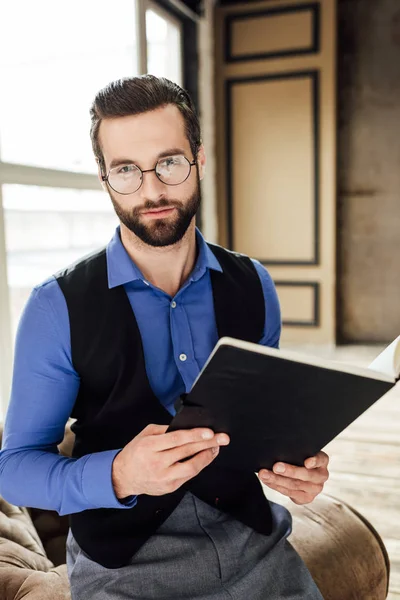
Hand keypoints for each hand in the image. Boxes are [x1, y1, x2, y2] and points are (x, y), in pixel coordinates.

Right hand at [112, 424, 229, 497]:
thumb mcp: (145, 435)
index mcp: (149, 446)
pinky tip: (204, 457)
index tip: (210, 432)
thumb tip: (186, 427)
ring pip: (191, 468)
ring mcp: (164, 478)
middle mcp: (157, 463)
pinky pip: (188, 476)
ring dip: (207, 457)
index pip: (176, 440)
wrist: (124, 477)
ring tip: (216, 448)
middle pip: (187, 452)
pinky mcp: (169, 487)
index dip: (195, 435)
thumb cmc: (136, 452)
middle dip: (208, 444)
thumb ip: (165, 430)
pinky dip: (198, 465)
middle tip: (222, 438)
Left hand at [258, 451, 329, 504]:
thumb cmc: (299, 458)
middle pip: (305, 475)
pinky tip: (267, 480)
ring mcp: (315, 489)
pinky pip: (289, 493)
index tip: (306, 462)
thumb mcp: (301, 452)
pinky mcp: (306, 498)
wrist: (303, 474)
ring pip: (294, 485)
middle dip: (289, 471)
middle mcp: (321, 476)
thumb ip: (296, 452)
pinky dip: (275, 486)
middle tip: (275, 467)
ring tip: (264, 474)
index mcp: (322, 461)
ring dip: (277, 480)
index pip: (320, 459)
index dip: (314, 461)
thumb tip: (279, 449)